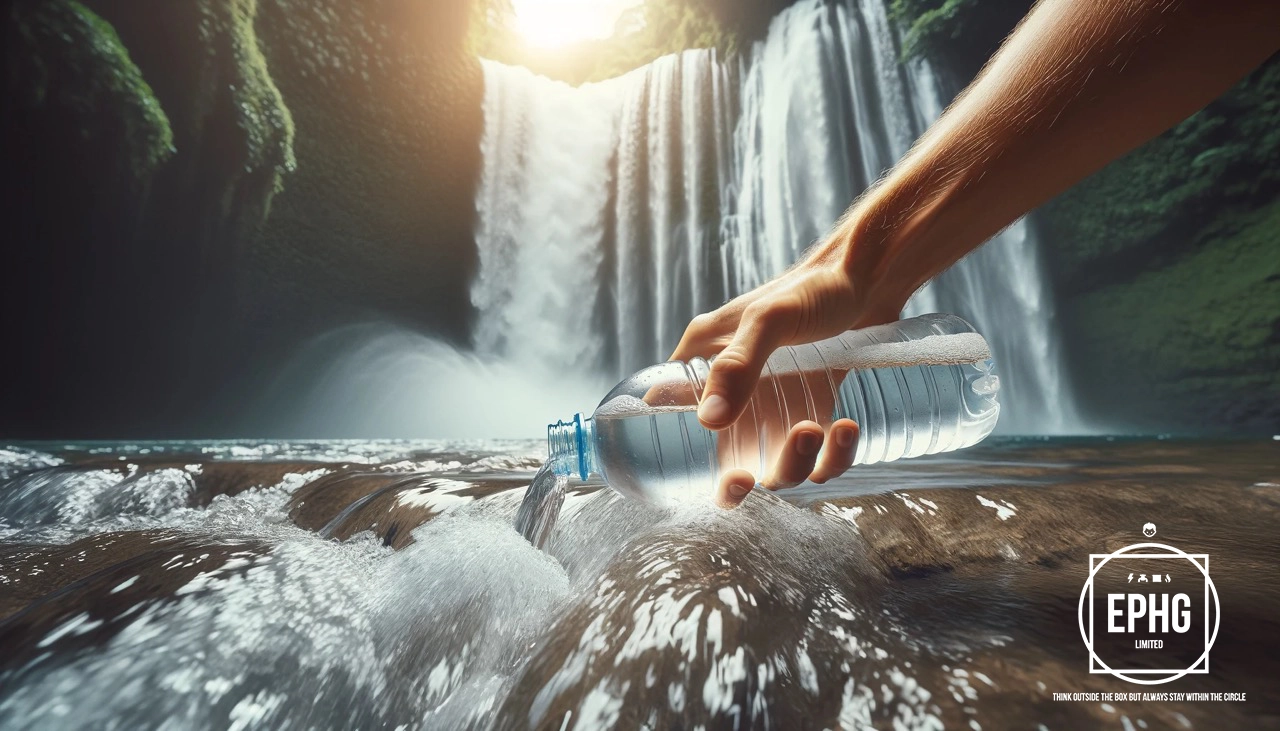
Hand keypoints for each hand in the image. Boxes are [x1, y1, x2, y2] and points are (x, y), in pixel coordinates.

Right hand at [670, 239, 904, 505]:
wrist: (875, 277)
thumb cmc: (816, 286)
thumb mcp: (769, 319)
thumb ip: (737, 365)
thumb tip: (708, 422)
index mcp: (705, 362)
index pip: (671, 415)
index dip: (677, 458)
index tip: (697, 476)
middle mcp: (736, 389)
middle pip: (724, 456)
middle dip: (737, 481)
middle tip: (746, 480)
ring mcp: (776, 404)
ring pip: (775, 463)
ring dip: (794, 463)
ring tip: (816, 429)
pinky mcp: (814, 409)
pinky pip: (818, 456)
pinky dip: (833, 456)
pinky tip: (846, 429)